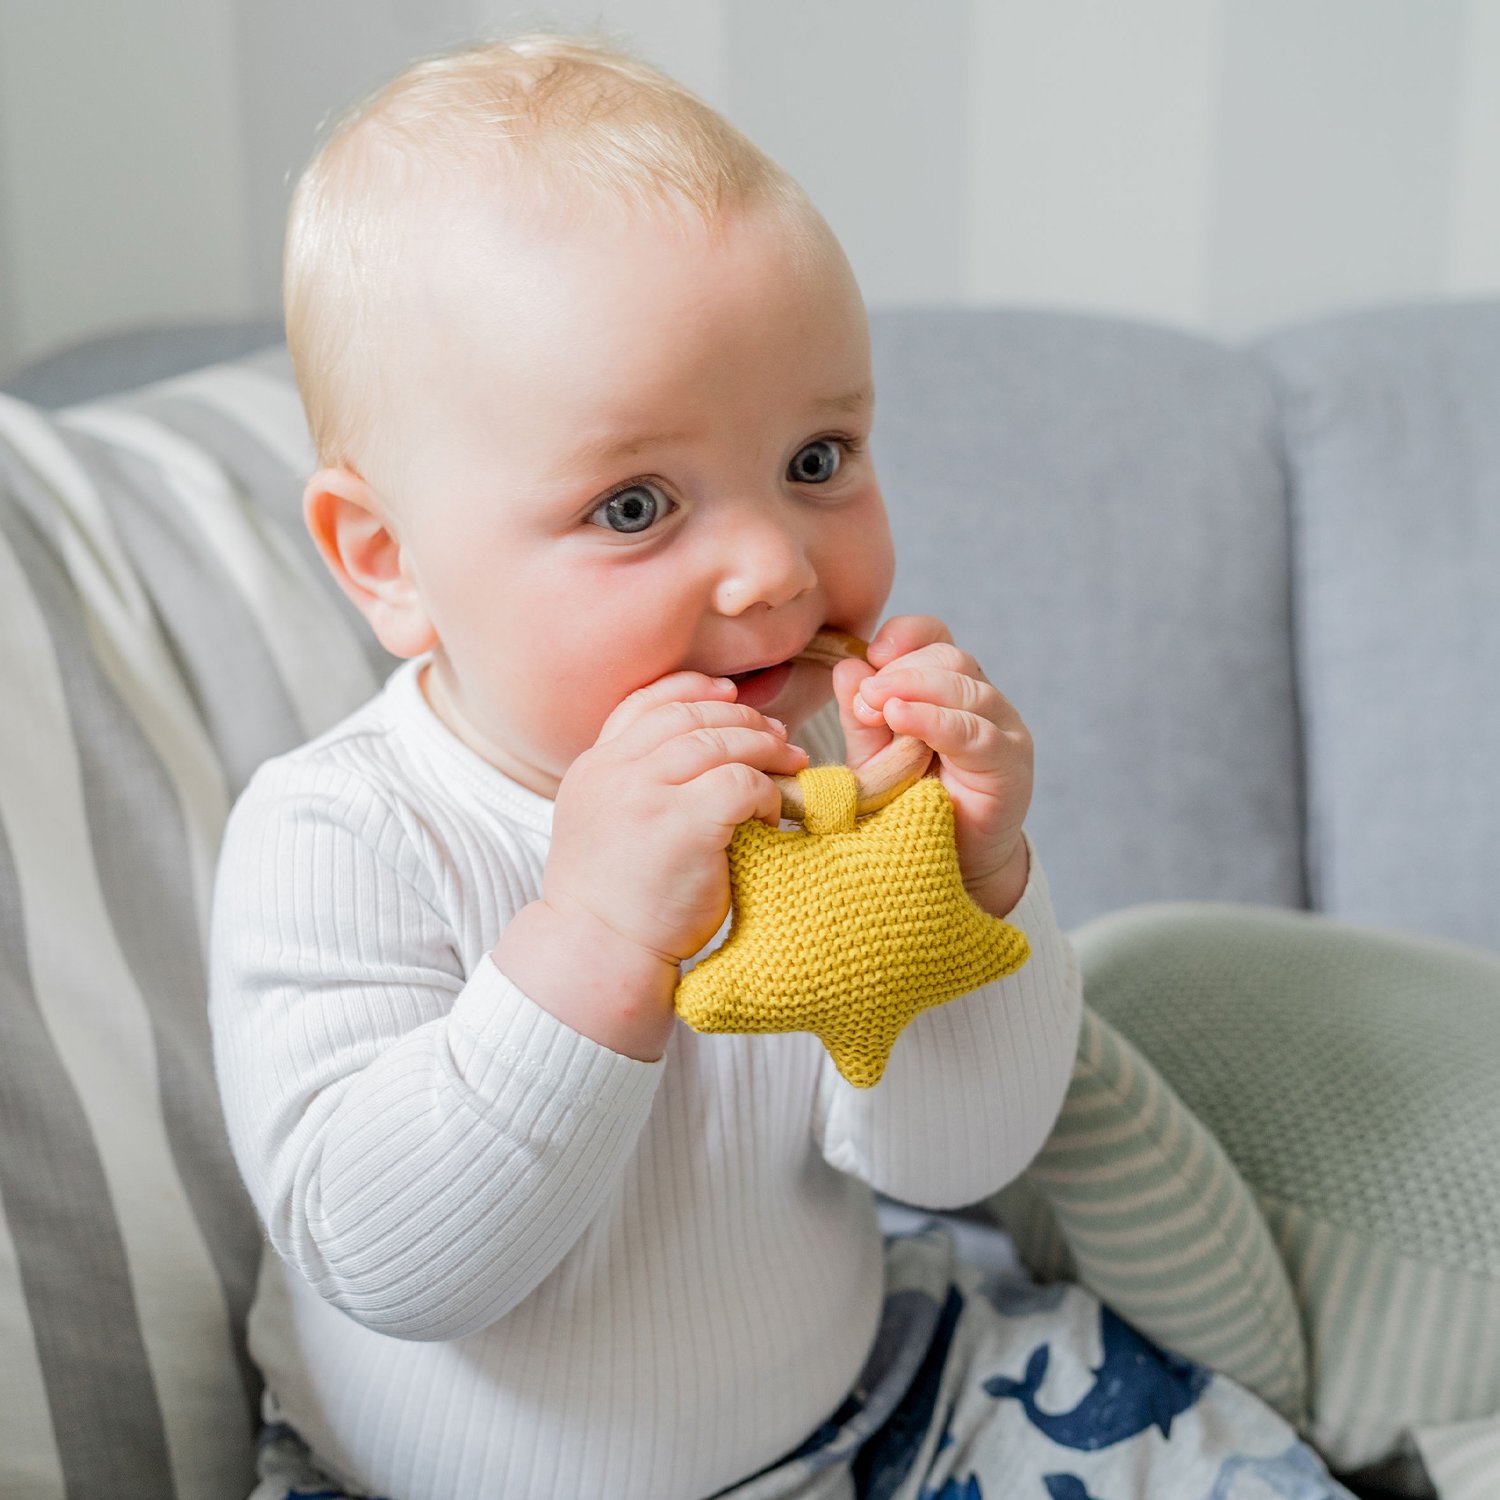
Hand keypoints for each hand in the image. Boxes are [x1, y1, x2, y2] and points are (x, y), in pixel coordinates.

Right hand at [494, 673, 807, 1058]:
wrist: (599, 954)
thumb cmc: (615, 903)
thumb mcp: (604, 826)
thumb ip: (635, 786)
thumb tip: (698, 756)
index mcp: (594, 768)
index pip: (645, 703)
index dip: (693, 690)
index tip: (729, 695)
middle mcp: (614, 771)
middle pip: (689, 717)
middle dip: (741, 719)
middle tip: (776, 736)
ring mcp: (645, 793)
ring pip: (719, 742)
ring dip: (763, 749)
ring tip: (790, 766)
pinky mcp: (683, 822)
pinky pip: (740, 782)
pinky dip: (764, 790)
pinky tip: (769, 813)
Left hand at [832, 615, 1032, 916]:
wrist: (947, 868)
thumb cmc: (907, 809)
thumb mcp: (873, 759)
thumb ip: (862, 717)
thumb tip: (847, 667)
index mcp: (948, 690)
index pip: (935, 638)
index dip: (906, 635)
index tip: (872, 652)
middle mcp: (981, 703)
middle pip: (949, 657)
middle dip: (900, 670)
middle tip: (865, 697)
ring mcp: (1002, 731)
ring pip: (965, 687)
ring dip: (915, 689)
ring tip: (877, 706)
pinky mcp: (1009, 765)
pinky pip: (975, 732)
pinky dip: (936, 720)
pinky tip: (901, 719)